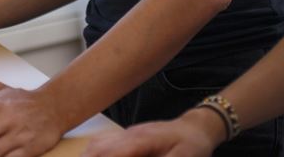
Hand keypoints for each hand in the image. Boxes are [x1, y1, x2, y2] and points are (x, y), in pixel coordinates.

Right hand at [82, 110, 223, 156]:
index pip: (112, 153)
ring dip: (88, 155)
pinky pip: (103, 142)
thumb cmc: (191, 145)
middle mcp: (130, 134)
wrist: (195, 129)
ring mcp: (127, 133)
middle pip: (99, 147)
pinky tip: (89, 156)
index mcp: (142, 140)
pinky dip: (93, 151)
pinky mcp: (127, 137)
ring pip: (98, 144)